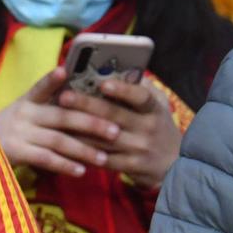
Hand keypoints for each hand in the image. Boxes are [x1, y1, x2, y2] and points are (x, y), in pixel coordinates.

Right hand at [0, 68, 120, 177]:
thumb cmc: (10, 128)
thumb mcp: (24, 111)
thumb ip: (48, 105)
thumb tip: (83, 100)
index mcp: (27, 100)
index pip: (41, 87)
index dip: (52, 79)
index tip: (64, 71)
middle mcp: (24, 114)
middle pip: (62, 116)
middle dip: (91, 123)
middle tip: (115, 131)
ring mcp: (19, 133)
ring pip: (58, 140)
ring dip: (83, 150)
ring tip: (104, 158)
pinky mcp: (16, 152)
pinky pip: (45, 158)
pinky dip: (65, 165)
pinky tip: (81, 171)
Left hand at [55, 77, 182, 190]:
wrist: (176, 164)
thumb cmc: (157, 126)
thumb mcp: (156, 105)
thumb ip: (139, 87)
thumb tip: (119, 66)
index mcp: (153, 108)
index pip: (141, 97)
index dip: (123, 90)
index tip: (103, 83)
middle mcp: (148, 128)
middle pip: (114, 115)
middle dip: (87, 105)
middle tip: (64, 96)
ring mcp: (139, 148)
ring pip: (103, 138)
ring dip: (78, 129)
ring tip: (57, 120)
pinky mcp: (131, 166)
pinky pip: (103, 160)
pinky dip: (84, 152)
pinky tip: (66, 145)